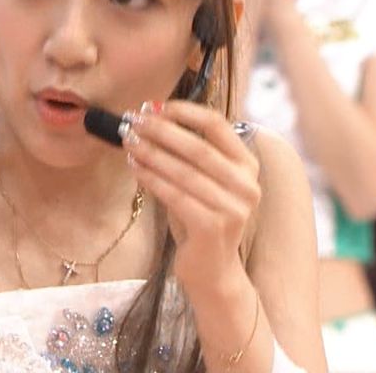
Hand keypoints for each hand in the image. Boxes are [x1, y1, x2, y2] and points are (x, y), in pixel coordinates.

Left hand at [124, 101, 260, 291]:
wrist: (213, 270)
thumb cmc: (202, 218)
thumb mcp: (202, 181)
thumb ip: (186, 154)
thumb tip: (148, 120)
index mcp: (247, 166)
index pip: (217, 125)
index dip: (184, 112)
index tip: (154, 106)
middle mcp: (246, 185)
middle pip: (197, 147)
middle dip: (161, 131)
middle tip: (133, 121)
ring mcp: (233, 208)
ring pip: (183, 171)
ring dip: (151, 153)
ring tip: (128, 141)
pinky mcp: (213, 227)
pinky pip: (175, 195)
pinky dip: (152, 178)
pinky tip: (134, 167)